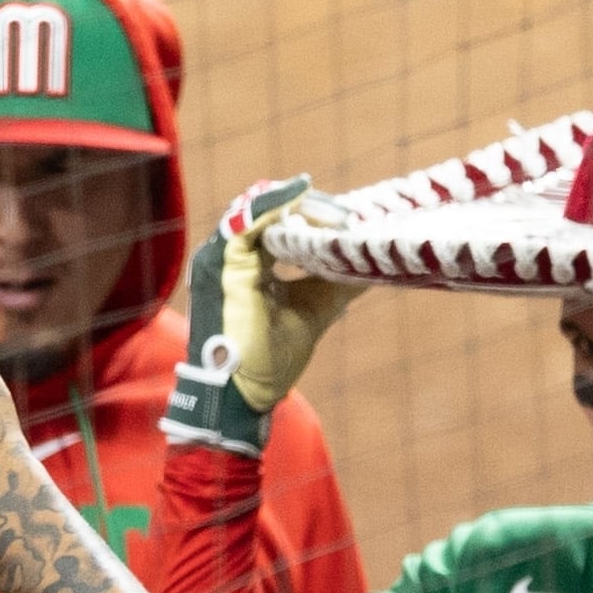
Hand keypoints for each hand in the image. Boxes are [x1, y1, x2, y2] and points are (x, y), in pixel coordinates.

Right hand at [163, 180, 362, 461]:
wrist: (245, 393)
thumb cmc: (270, 359)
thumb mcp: (314, 310)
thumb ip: (335, 283)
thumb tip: (368, 262)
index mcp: (246, 265)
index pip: (275, 224)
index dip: (309, 215)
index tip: (345, 216)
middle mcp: (230, 256)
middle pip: (268, 213)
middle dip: (307, 206)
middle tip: (345, 212)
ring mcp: (223, 258)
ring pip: (259, 212)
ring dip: (296, 205)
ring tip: (333, 210)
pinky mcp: (226, 266)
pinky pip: (249, 223)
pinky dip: (277, 207)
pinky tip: (304, 199)